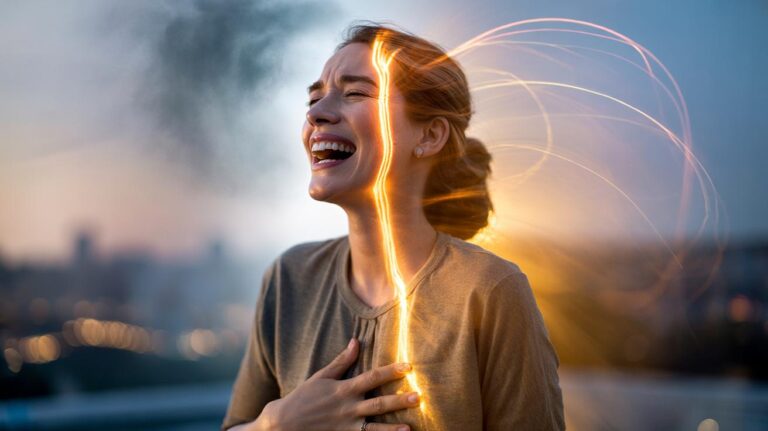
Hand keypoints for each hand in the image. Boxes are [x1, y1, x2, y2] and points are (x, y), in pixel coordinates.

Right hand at [261, 338, 419, 430]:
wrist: (284, 424)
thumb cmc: (304, 397)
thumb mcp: (321, 377)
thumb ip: (341, 361)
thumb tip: (356, 342)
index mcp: (344, 389)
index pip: (372, 377)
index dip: (391, 371)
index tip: (408, 366)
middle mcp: (347, 408)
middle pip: (378, 403)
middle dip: (399, 400)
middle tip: (419, 396)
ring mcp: (346, 427)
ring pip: (374, 428)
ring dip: (392, 428)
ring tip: (411, 427)